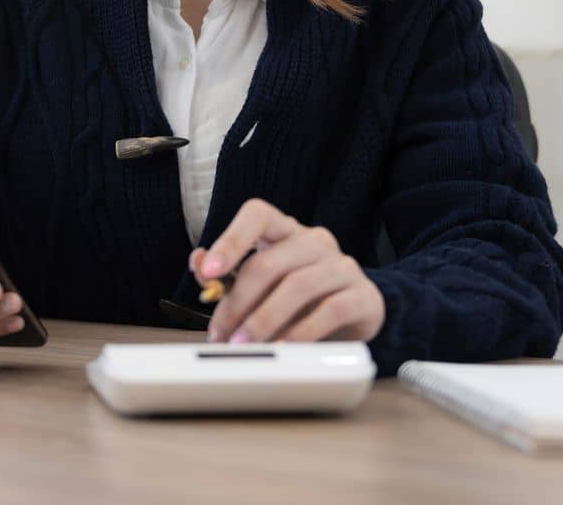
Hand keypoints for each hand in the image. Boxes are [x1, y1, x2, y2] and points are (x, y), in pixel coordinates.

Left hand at [191, 198, 383, 344]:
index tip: (208, 272)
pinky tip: (283, 348)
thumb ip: (226, 273)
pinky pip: (331, 311)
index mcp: (284, 230)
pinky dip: (301, 333)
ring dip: (264, 320)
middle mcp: (314, 240)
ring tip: (246, 346)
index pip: (257, 214)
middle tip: (222, 334)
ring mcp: (342, 265)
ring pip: (297, 286)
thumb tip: (198, 263)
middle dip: (238, 303)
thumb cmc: (299, 296)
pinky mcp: (364, 295)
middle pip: (269, 263)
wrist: (357, 313)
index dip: (230, 240)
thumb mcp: (261, 283)